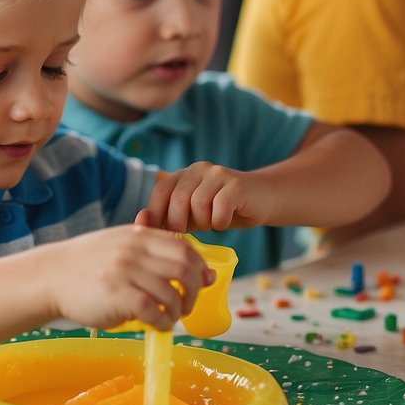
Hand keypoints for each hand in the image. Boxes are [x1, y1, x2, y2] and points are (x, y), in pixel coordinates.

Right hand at [49, 223, 212, 330]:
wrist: (51, 276)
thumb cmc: (88, 265)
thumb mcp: (119, 245)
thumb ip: (153, 251)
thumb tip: (200, 270)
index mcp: (138, 236)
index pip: (184, 247)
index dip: (200, 267)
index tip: (202, 282)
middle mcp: (134, 250)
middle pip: (185, 269)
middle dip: (194, 292)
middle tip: (186, 305)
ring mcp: (125, 272)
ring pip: (171, 294)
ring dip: (176, 312)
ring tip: (168, 318)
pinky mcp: (117, 295)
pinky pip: (153, 311)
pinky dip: (162, 322)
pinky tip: (157, 325)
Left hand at [144, 164, 278, 231]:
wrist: (263, 199)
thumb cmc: (221, 211)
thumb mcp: (192, 215)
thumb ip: (170, 217)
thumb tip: (142, 226)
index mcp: (183, 175)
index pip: (159, 191)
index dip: (156, 215)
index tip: (161, 235)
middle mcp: (198, 169)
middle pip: (177, 200)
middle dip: (179, 224)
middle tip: (189, 233)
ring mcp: (218, 174)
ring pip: (198, 205)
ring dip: (204, 223)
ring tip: (211, 224)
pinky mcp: (237, 184)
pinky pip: (220, 209)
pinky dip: (220, 222)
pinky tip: (224, 221)